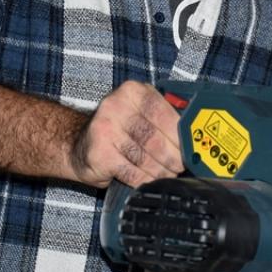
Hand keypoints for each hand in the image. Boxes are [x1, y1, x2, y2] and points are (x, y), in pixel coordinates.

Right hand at [68, 81, 184, 187]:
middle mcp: (116, 106)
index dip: (180, 135)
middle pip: (155, 138)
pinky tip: (150, 180)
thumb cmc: (118, 129)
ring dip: (161, 171)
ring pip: (145, 157)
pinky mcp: (99, 154)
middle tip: (181, 166)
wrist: (78, 145)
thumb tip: (192, 135)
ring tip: (168, 175)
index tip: (191, 148)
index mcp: (132, 91)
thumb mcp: (139, 112)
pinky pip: (132, 172)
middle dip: (173, 157)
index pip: (164, 113)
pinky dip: (145, 179)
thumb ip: (163, 116)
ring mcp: (105, 130)